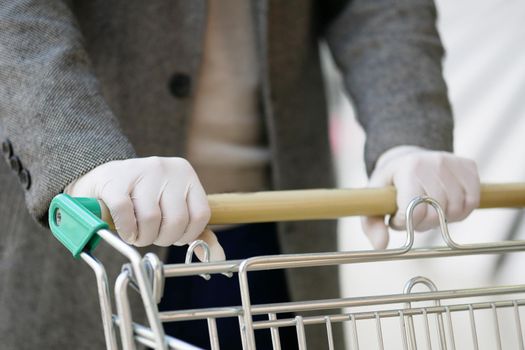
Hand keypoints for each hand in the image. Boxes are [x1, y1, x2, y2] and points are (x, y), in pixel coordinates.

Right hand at [65, 156, 223, 260]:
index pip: (200, 215)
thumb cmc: (143, 199)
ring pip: (151, 219)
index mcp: (186, 174)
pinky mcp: (115, 179)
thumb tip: (218, 259)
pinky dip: (126, 229)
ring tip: (137, 233)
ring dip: (142, 237)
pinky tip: (125, 229)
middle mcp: (167, 168)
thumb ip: (198, 232)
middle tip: (151, 236)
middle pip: (176, 220)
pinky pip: (125, 213)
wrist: (102, 179)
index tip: (173, 236)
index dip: (186, 235)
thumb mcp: (174, 208)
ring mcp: (141, 170)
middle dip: (162, 238)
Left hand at [362, 146, 479, 248]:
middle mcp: (433, 162)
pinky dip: (461, 212)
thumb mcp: (373, 201)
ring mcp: (453, 163)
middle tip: (415, 216)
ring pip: (457, 210)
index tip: (399, 218)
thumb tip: (381, 245)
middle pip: (437, 214)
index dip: (407, 223)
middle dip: (424, 223)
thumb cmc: (390, 185)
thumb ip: (372, 225)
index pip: (416, 210)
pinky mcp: (469, 166)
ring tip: (430, 210)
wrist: (406, 159)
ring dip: (444, 219)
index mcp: (408, 169)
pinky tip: (447, 206)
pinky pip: (472, 202)